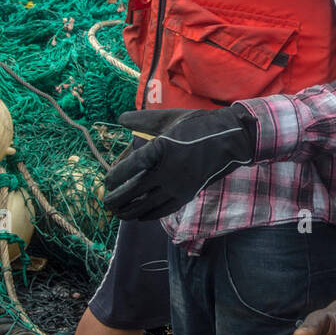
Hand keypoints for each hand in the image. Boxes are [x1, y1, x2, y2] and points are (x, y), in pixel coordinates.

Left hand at [102, 106, 256, 220]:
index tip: (107, 181)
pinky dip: (149, 215)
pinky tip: (140, 216)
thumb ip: (142, 121)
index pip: (130, 167)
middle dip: (116, 199)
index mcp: (160, 149)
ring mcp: (178, 185)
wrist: (230, 139)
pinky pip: (163, 210)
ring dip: (129, 211)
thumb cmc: (197, 125)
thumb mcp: (169, 118)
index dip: (115, 176)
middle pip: (134, 191)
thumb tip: (120, 119)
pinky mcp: (187, 195)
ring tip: (118, 213)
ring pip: (147, 205)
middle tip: (106, 203)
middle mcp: (167, 170)